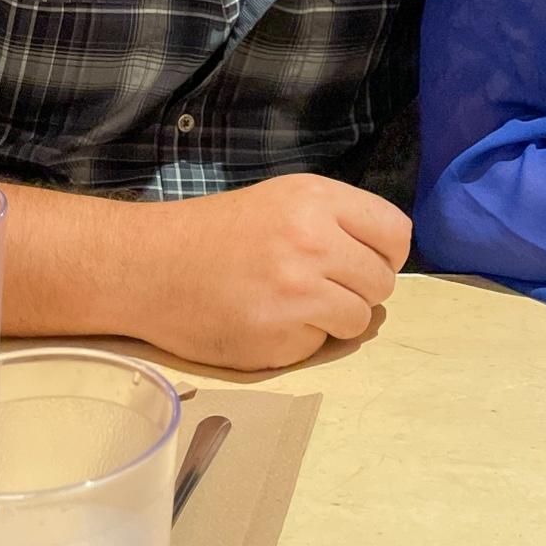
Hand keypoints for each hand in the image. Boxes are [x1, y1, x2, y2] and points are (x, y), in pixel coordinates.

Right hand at [139, 174, 411, 369]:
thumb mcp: (282, 200)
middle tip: (324, 286)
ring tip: (296, 305)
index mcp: (316, 200)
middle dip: (360, 289)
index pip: (395, 233)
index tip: (366, 260)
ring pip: (359, 318)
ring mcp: (297, 293)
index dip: (386, 252)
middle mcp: (313, 242)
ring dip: (336, 318)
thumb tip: (385, 255)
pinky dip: (303, 340)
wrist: (150, 265)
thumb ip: (337, 220)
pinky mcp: (279, 337)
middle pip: (382, 281)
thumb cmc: (217, 231)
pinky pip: (321, 345)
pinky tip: (270, 322)